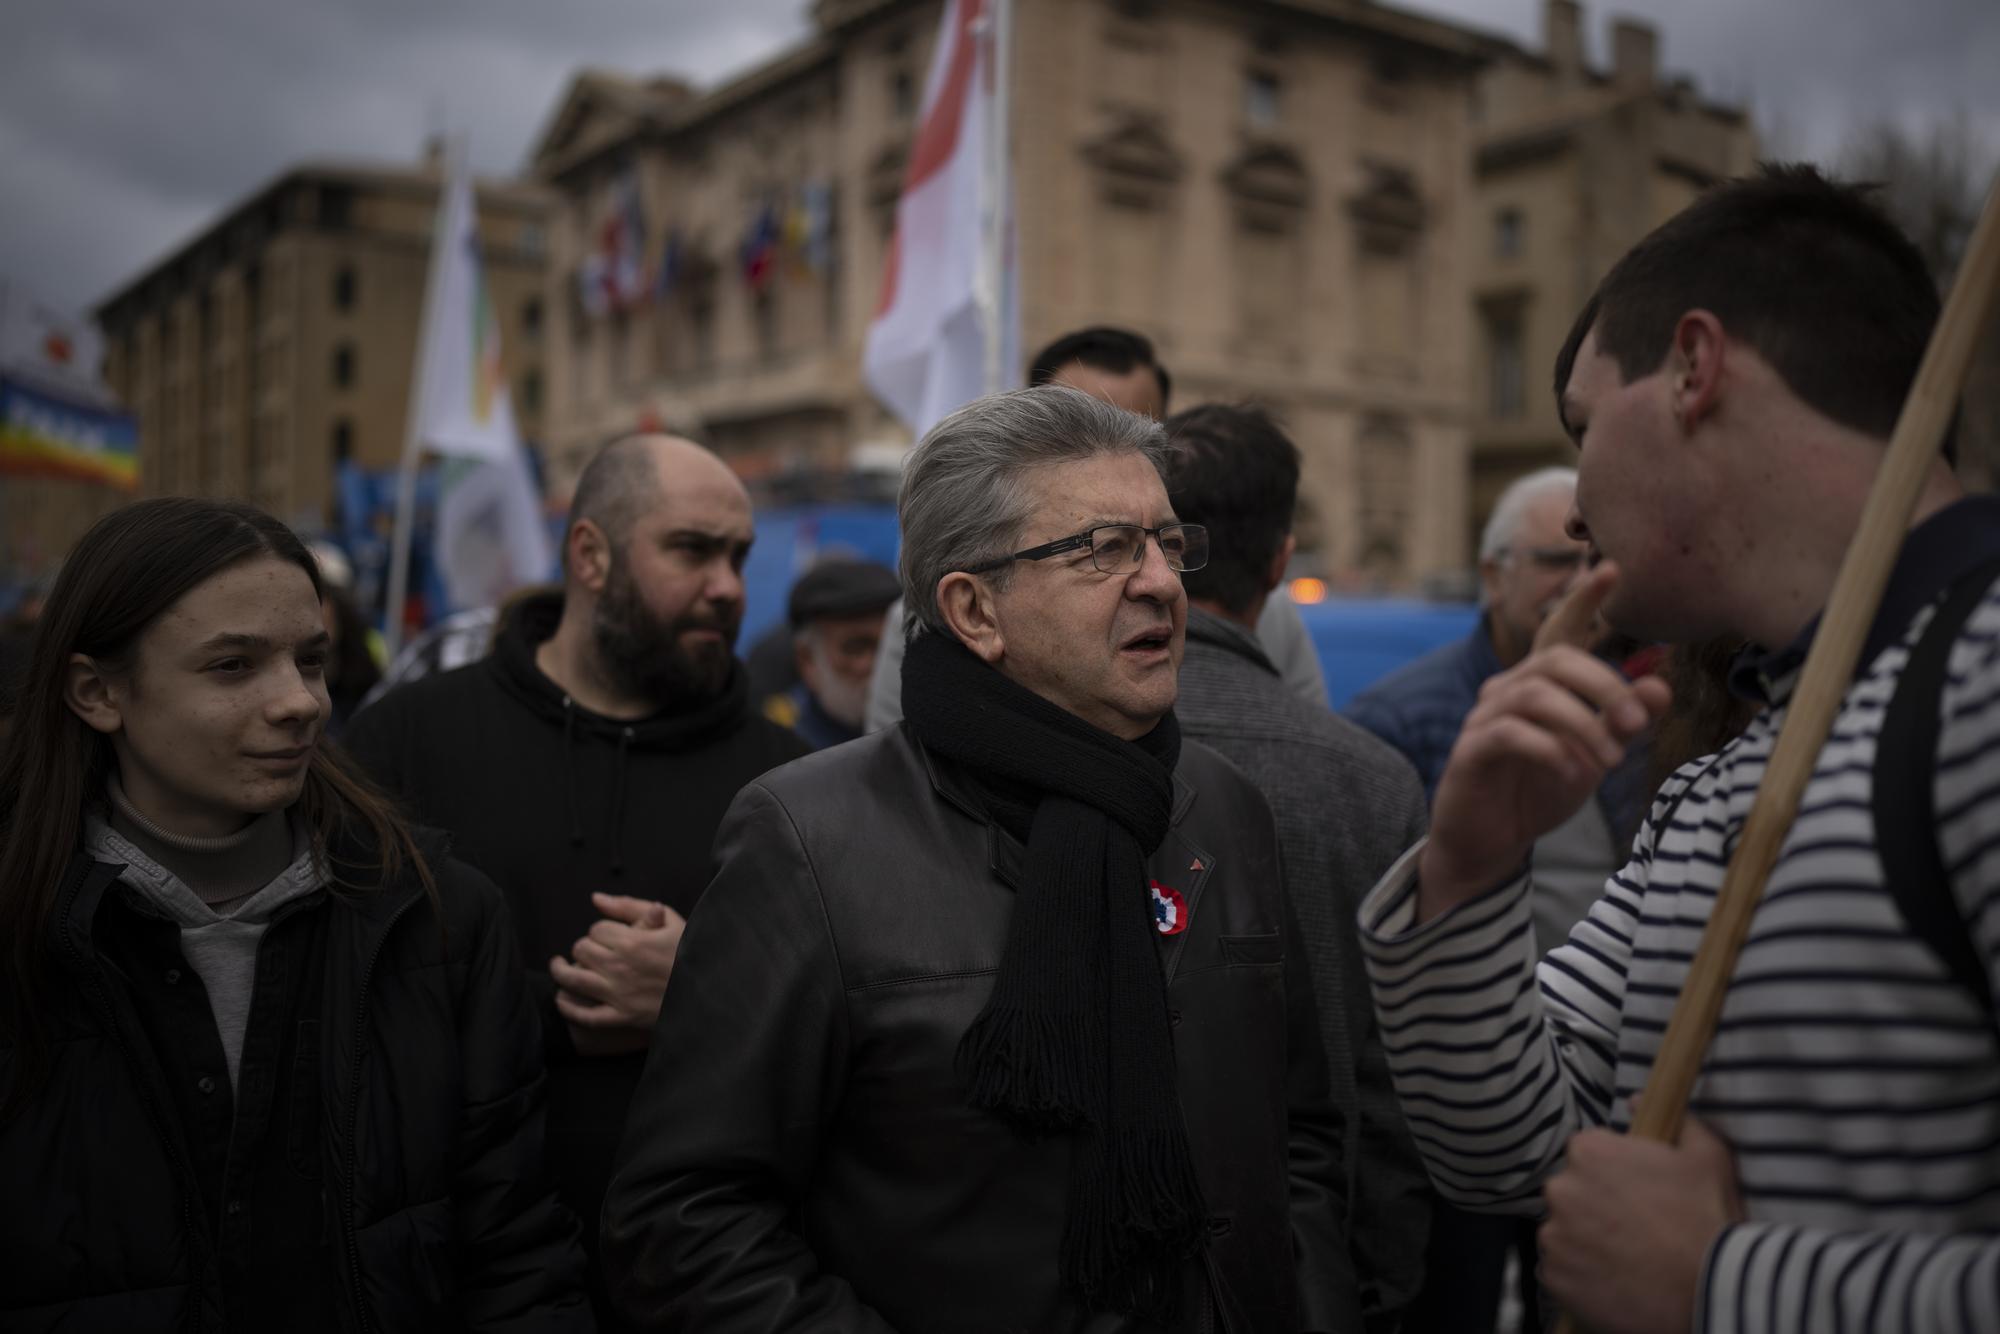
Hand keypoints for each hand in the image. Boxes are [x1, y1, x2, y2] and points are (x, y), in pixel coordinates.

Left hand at [549, 892, 687, 1044]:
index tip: (608, 936)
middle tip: (591, 951)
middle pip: (581, 950)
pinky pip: (584, 1015)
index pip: (596, 930)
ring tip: (560, 966)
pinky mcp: (620, 1018)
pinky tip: (562, 997)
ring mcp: (618, 995)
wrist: (710, 991)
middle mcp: (620, 968)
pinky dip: (568, 1006)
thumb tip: (596, 898)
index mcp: (632, 941)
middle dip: (584, 947)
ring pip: (573, 979)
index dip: (600, 931)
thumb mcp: (670, 921)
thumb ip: (630, 906)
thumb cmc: (690, 953)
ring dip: (561, 971)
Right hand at [1416, 563, 1668, 920]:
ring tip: (1608, 761)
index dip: (1583, 600)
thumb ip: (1624, 721)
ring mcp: (1485, 719)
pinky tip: (1572, 772)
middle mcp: (1507, 691)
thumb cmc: (1539, 790)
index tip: (1611, 569)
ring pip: (1536, 696)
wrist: (1490, 841)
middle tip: (1635, 724)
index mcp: (1539, 685)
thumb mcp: (1595, 754)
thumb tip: (1660, 684)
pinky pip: (1510, 734)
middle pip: (1555, 660)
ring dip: (1583, 725)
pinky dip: (1549, 749)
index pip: (1559, 632)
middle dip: (1603, 687)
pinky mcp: (1471, 751)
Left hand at [1540, 1114, 1743, 1333]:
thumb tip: (1636, 1098)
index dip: (1612, 1173)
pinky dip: (1580, 1275)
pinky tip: (1614, 1280)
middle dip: (1595, 1206)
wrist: (1708, 1290)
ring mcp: (1554, 1235)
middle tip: (1633, 1228)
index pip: (1587, 1154)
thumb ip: (1676, 1121)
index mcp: (1589, 1152)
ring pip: (1564, 1232)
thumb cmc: (1707, 1218)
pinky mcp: (1553, 1277)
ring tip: (1627, 1258)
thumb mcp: (1707, 1157)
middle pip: (1572, 1193)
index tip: (1635, 1193)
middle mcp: (1561, 1190)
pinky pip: (1560, 1270)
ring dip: (1586, 1241)